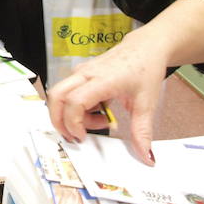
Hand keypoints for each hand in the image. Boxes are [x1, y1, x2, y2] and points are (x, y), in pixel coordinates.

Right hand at [47, 31, 164, 164]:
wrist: (145, 47)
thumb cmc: (145, 69)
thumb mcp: (147, 104)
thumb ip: (142, 131)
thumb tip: (145, 156)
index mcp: (102, 80)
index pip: (75, 101)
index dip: (74, 123)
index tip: (83, 137)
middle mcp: (86, 74)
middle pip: (56, 96)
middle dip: (58, 120)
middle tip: (72, 136)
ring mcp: (81, 72)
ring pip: (61, 95)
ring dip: (70, 114)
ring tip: (97, 121)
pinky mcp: (81, 74)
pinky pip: (68, 92)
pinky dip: (76, 107)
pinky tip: (97, 110)